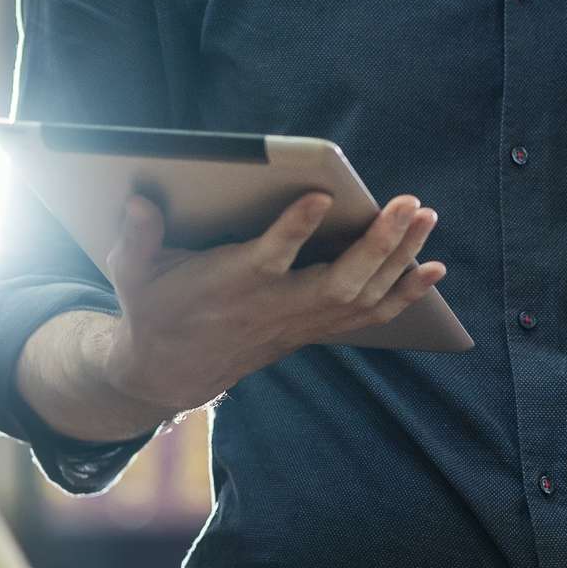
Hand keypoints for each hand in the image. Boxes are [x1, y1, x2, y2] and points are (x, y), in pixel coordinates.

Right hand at [97, 190, 445, 415]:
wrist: (171, 371)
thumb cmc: (155, 307)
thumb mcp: (133, 271)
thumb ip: (136, 236)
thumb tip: (138, 202)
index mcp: (232, 284)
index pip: (268, 257)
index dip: (294, 230)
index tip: (320, 197)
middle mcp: (275, 306)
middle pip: (338, 282)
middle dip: (378, 244)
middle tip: (409, 204)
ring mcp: (300, 323)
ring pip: (362, 297)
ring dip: (401, 261)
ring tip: (428, 222)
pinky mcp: (314, 330)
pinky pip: (370, 316)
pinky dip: (404, 294)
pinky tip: (433, 270)